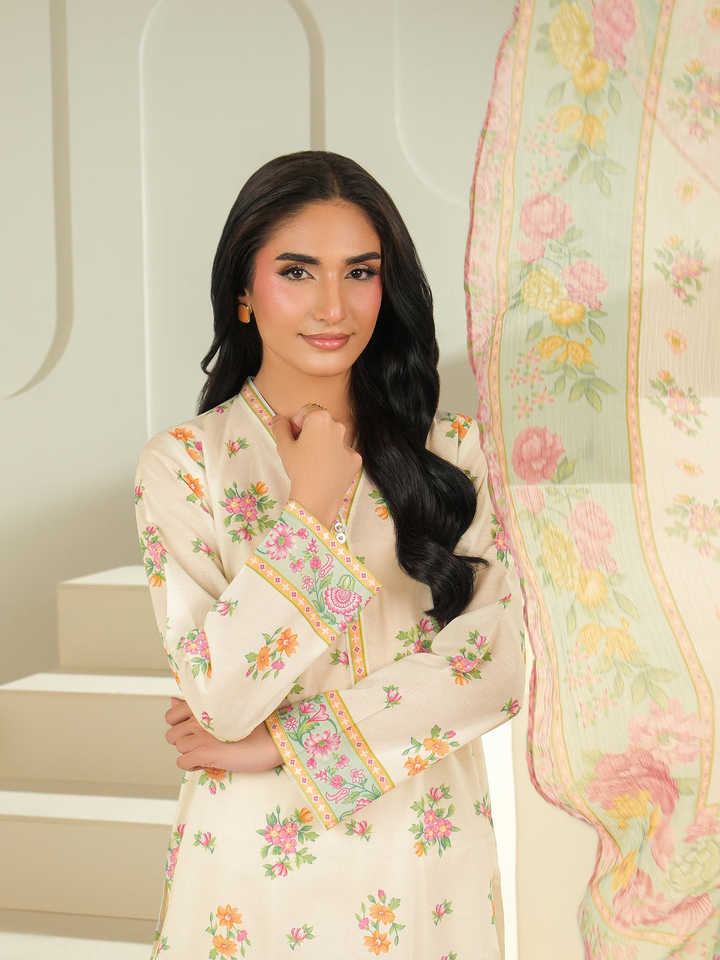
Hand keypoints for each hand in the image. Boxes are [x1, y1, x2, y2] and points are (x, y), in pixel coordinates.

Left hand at [164, 697, 281, 772]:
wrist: (275, 738)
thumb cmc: (256, 723)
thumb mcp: (224, 710)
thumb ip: (195, 705)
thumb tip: (172, 700)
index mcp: (204, 704)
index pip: (171, 715)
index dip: (180, 725)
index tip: (195, 730)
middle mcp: (199, 717)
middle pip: (172, 734)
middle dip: (185, 740)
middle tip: (202, 743)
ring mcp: (201, 735)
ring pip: (179, 748)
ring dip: (190, 752)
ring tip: (209, 752)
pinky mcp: (205, 752)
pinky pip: (183, 763)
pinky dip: (193, 765)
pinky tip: (208, 762)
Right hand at [271, 406, 361, 528]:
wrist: (316, 498)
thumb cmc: (298, 468)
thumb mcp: (283, 446)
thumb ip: (280, 427)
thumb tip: (279, 419)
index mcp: (321, 418)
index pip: (307, 411)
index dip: (298, 423)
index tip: (293, 438)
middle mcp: (339, 426)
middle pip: (322, 424)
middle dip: (312, 433)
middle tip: (301, 451)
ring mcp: (349, 444)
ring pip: (333, 439)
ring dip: (324, 445)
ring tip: (313, 463)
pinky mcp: (356, 460)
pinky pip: (343, 455)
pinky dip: (335, 460)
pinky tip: (326, 471)